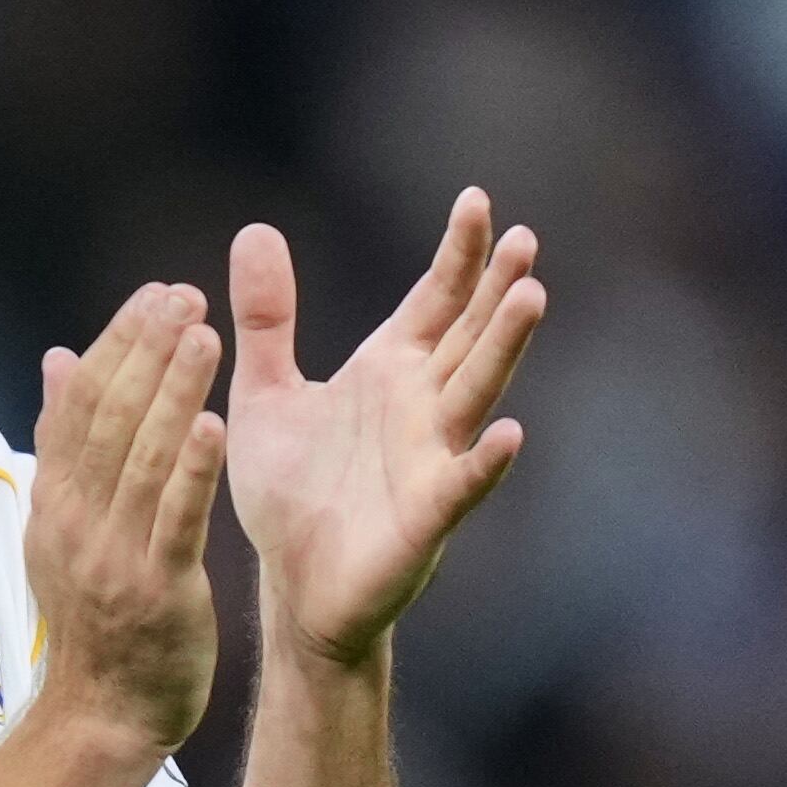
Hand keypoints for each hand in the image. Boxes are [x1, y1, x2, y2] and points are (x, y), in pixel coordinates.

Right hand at [23, 281, 226, 753]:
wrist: (102, 713)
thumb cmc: (95, 617)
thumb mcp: (61, 527)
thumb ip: (62, 444)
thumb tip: (57, 358)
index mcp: (55, 499)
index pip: (80, 402)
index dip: (117, 343)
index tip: (154, 295)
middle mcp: (76, 518)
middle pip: (108, 418)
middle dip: (147, 351)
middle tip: (185, 295)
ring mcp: (113, 553)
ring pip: (142, 458)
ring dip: (172, 391)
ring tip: (205, 335)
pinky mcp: (157, 587)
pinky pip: (174, 519)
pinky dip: (192, 469)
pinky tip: (215, 423)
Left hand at [224, 191, 543, 665]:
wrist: (292, 586)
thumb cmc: (291, 493)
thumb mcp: (267, 391)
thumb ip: (268, 317)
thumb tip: (255, 228)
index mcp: (388, 371)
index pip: (434, 300)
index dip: (458, 254)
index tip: (478, 200)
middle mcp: (420, 407)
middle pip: (468, 335)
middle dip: (495, 289)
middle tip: (524, 239)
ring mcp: (429, 459)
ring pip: (475, 393)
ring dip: (503, 349)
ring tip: (531, 298)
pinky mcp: (425, 518)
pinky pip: (460, 485)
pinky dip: (485, 462)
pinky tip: (511, 434)